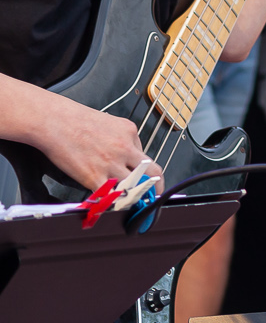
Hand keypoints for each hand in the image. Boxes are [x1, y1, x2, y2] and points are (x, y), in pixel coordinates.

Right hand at [33, 94, 156, 190]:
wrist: (54, 121)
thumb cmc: (75, 119)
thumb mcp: (110, 122)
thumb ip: (121, 138)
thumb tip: (125, 153)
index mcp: (130, 132)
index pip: (145, 154)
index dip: (144, 168)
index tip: (147, 177)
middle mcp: (125, 148)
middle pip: (152, 172)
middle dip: (154, 185)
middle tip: (152, 193)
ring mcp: (111, 164)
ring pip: (133, 185)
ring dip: (132, 194)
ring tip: (130, 200)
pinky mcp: (94, 176)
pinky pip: (110, 195)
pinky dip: (113, 201)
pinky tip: (112, 203)